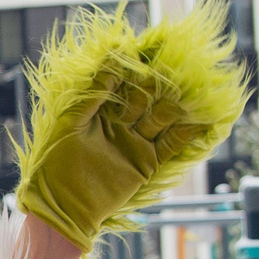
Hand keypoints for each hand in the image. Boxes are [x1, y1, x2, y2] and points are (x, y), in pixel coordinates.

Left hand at [17, 52, 175, 252]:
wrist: (63, 206)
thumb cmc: (56, 164)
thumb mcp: (69, 123)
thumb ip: (90, 96)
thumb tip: (109, 63)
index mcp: (100, 111)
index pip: (123, 85)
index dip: (136, 70)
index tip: (151, 52)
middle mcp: (121, 124)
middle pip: (146, 99)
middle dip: (160, 84)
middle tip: (178, 66)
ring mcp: (136, 143)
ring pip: (161, 118)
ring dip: (177, 104)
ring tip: (195, 88)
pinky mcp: (147, 163)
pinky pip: (171, 145)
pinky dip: (187, 134)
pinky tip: (202, 121)